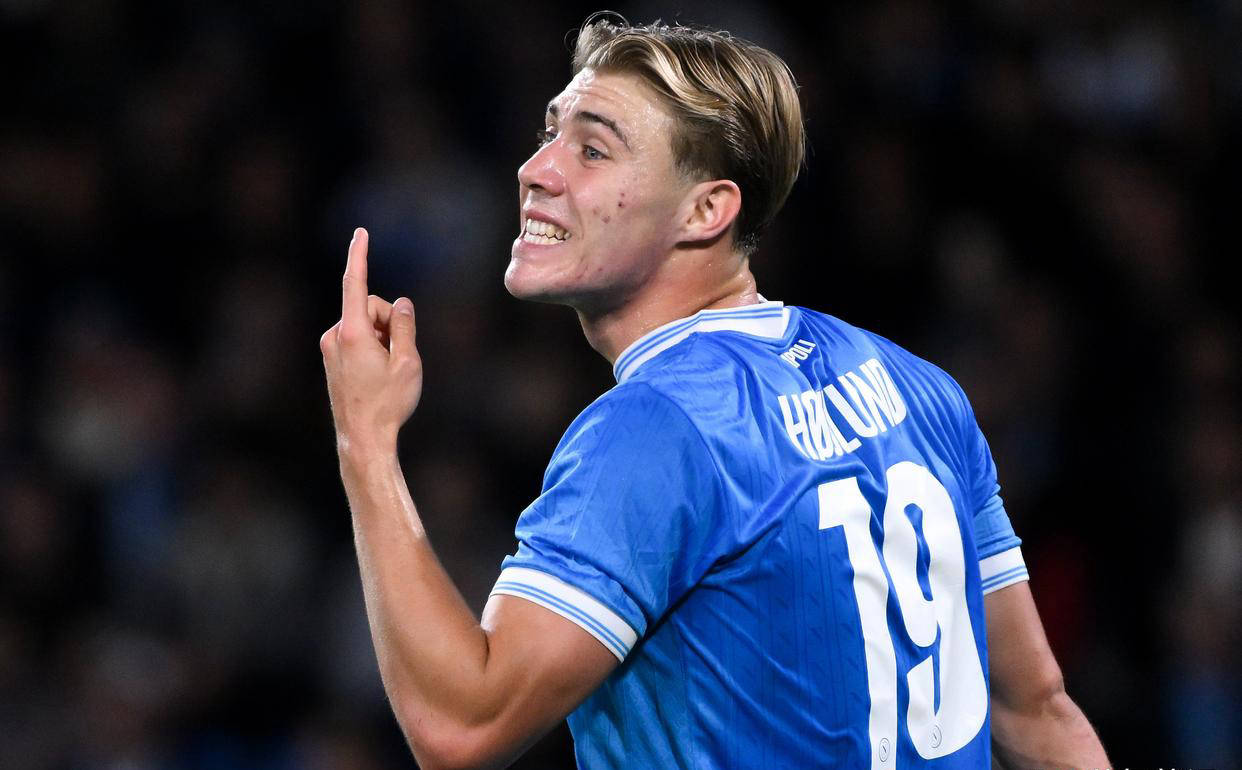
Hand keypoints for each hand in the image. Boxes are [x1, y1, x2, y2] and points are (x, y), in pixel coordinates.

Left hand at [320, 228, 421, 455]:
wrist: (362, 439)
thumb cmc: (387, 403)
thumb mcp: (408, 362)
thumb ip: (404, 325)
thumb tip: (400, 303)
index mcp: (352, 332)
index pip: (355, 283)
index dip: (360, 255)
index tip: (360, 233)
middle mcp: (335, 336)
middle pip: (369, 307)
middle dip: (388, 322)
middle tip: (399, 356)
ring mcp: (330, 348)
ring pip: (364, 324)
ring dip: (381, 338)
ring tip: (387, 371)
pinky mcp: (332, 358)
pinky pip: (357, 339)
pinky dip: (372, 347)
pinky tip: (377, 375)